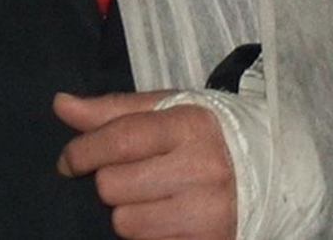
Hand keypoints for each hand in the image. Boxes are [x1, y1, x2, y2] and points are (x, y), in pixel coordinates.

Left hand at [55, 91, 235, 239]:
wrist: (271, 170)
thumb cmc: (207, 136)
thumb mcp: (167, 111)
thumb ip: (113, 110)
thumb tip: (61, 105)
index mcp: (190, 125)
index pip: (119, 140)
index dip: (82, 152)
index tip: (69, 161)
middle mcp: (201, 169)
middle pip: (113, 186)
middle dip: (113, 181)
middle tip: (135, 174)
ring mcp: (206, 213)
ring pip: (125, 223)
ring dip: (129, 212)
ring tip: (155, 196)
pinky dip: (150, 234)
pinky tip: (168, 217)